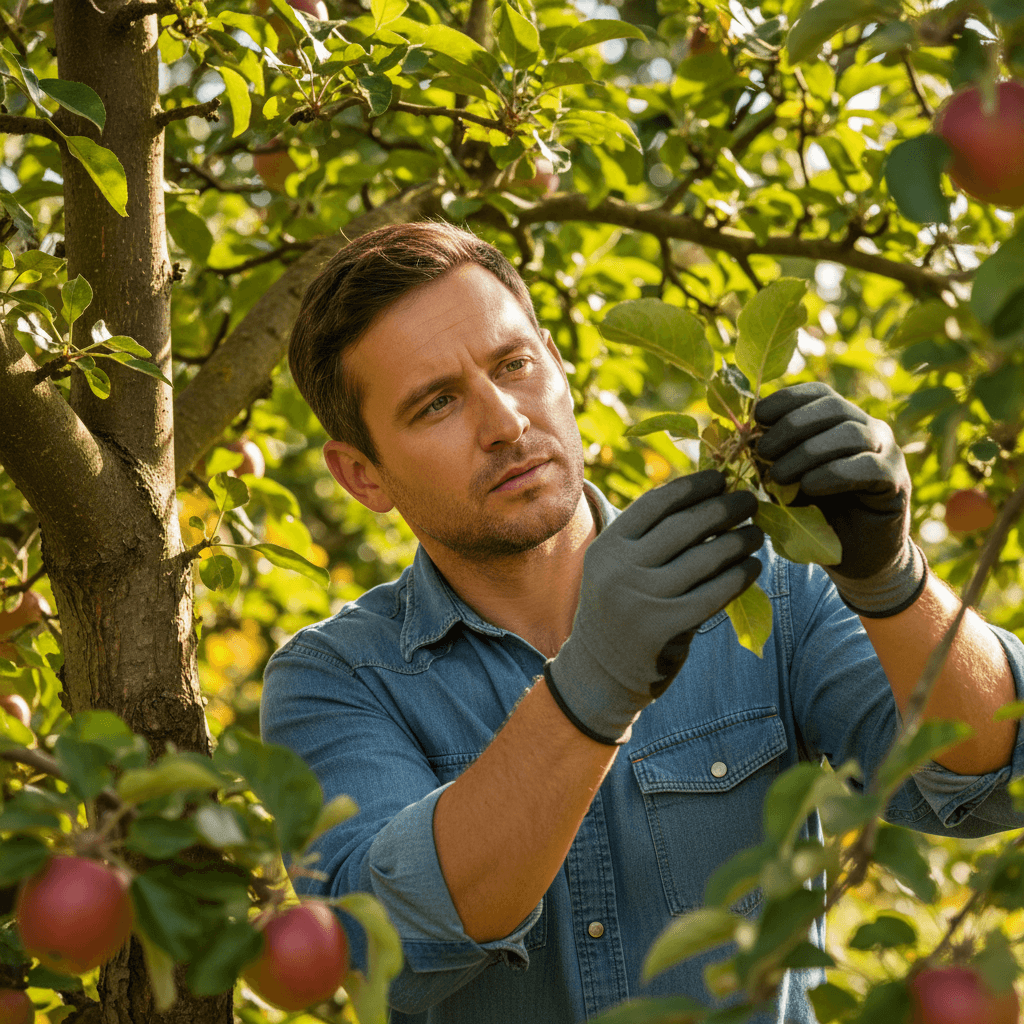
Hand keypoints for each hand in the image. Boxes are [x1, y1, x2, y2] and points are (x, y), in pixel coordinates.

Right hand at [545, 470, 762, 743]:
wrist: (601, 671)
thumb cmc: (621, 608)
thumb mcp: (618, 567)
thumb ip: (650, 537)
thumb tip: (708, 498)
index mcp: (608, 546)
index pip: (656, 503)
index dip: (693, 486)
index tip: (720, 478)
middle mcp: (620, 569)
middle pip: (684, 526)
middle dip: (723, 508)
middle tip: (749, 500)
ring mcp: (641, 599)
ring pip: (704, 559)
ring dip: (738, 541)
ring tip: (756, 533)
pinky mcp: (664, 627)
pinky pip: (713, 594)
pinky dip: (738, 577)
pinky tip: (752, 567)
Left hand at [753, 382, 925, 615]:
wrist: (852, 556)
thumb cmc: (815, 513)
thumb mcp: (785, 479)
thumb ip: (772, 456)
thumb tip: (744, 437)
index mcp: (841, 420)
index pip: (817, 394)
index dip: (786, 400)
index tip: (757, 418)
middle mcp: (868, 429)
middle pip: (832, 407)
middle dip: (791, 426)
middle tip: (762, 452)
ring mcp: (887, 452)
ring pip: (850, 433)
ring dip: (807, 452)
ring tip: (779, 475)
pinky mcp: (895, 481)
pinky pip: (867, 466)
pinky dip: (833, 473)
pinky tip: (809, 486)